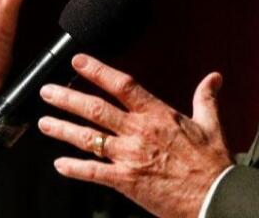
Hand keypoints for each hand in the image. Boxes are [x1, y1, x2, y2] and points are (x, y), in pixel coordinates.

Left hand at [37, 54, 232, 217]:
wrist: (214, 197)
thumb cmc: (212, 164)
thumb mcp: (211, 125)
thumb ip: (205, 98)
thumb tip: (213, 78)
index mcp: (158, 115)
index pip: (123, 85)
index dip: (98, 71)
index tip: (78, 62)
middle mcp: (139, 132)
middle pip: (96, 109)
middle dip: (67, 99)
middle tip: (48, 91)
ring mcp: (130, 157)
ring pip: (89, 138)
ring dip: (63, 129)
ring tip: (44, 123)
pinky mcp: (126, 181)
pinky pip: (93, 172)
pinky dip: (74, 168)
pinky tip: (59, 164)